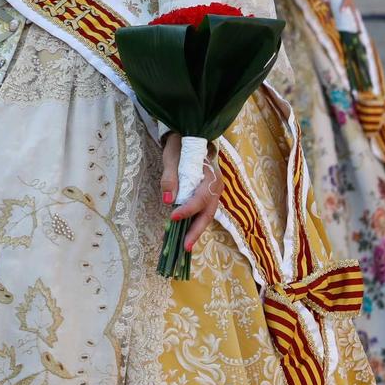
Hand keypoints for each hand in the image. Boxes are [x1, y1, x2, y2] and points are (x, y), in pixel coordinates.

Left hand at [160, 132, 219, 253]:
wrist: (188, 137)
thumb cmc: (180, 147)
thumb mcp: (172, 158)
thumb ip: (170, 178)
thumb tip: (168, 201)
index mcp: (210, 175)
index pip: (200, 198)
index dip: (187, 210)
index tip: (173, 218)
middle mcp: (216, 186)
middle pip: (207, 212)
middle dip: (196, 230)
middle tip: (185, 246)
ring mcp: (213, 192)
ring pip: (206, 215)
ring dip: (196, 230)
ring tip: (185, 245)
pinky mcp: (208, 196)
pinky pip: (203, 212)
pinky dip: (194, 223)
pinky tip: (186, 233)